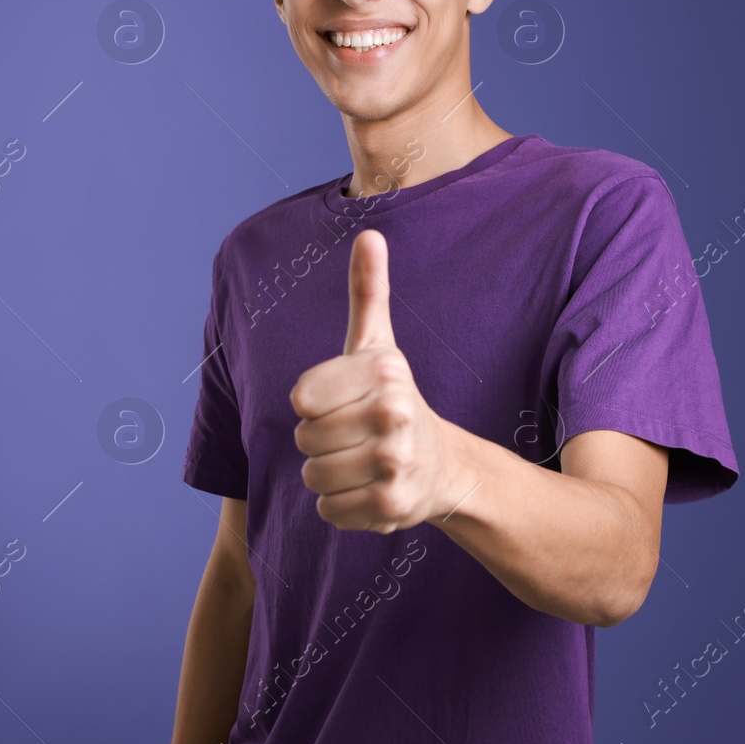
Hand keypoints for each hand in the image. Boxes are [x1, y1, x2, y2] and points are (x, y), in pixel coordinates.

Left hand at [290, 228, 457, 532]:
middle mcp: (393, 415)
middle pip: (304, 440)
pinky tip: (367, 490)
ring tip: (359, 462)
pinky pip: (327, 510)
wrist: (444, 466)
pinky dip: (340, 506)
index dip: (313, 403)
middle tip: (353, 436)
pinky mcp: (391, 507)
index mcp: (383, 373)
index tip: (343, 400)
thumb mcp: (378, 345)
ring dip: (327, 475)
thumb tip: (369, 233)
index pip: (300, 398)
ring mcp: (394, 463)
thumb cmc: (392, 399)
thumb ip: (368, 291)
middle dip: (319, 442)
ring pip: (311, 477)